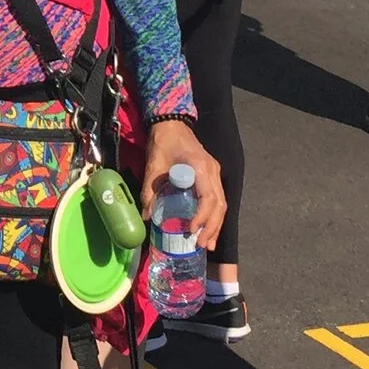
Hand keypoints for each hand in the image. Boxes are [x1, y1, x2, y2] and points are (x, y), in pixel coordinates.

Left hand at [141, 121, 225, 251]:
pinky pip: (218, 198)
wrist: (171, 123)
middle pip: (220, 204)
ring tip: (207, 244)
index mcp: (200, 168)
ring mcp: (214, 172)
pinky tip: (208, 229)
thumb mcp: (153, 166)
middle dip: (212, 227)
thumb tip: (146, 216)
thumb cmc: (163, 143)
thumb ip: (150, 191)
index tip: (191, 230)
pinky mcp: (211, 174)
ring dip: (216, 225)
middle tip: (201, 245)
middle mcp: (212, 171)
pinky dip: (214, 215)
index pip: (208, 198)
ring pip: (222, 203)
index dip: (202, 217)